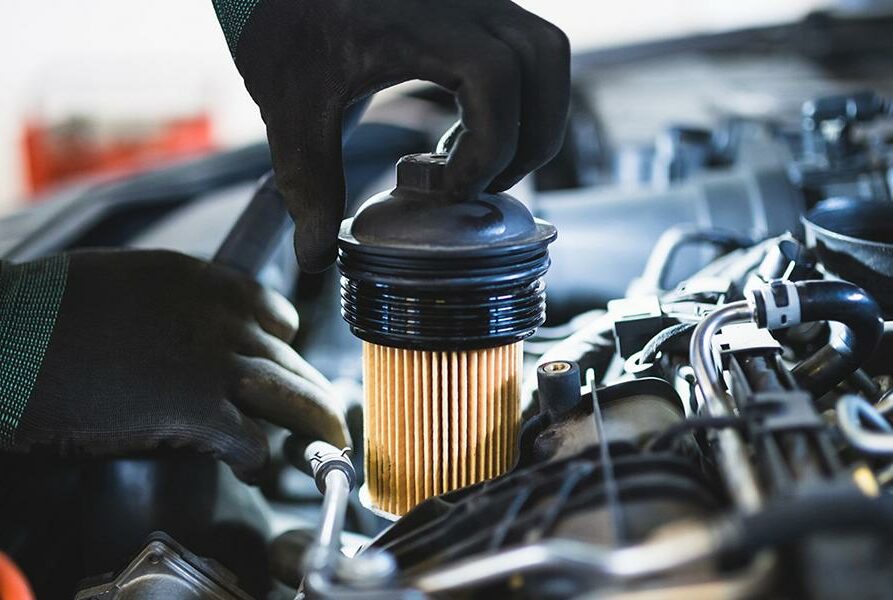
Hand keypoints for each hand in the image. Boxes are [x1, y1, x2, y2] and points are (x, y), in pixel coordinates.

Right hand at [7, 250, 349, 480]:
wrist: (2, 335)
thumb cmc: (45, 315)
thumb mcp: (127, 287)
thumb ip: (175, 308)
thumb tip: (198, 343)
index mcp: (203, 281)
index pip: (276, 315)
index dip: (285, 351)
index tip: (284, 371)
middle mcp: (220, 317)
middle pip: (294, 362)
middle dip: (313, 396)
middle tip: (324, 422)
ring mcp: (212, 362)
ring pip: (295, 397)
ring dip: (314, 427)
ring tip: (320, 449)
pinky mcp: (192, 410)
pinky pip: (253, 441)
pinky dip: (260, 460)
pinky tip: (253, 469)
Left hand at [231, 0, 569, 271]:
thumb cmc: (281, 21)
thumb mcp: (291, 106)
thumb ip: (308, 183)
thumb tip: (317, 258)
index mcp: (421, 23)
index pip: (496, 83)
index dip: (487, 150)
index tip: (445, 189)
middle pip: (543, 63)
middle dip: (528, 139)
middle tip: (479, 183)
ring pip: (546, 51)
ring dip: (534, 114)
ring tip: (483, 158)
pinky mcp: (472, 3)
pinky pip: (524, 46)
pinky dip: (517, 95)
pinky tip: (464, 126)